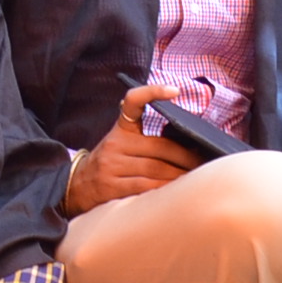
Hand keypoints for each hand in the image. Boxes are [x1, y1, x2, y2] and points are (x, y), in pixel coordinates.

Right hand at [67, 81, 202, 212]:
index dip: (152, 92)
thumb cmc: (112, 163)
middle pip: (160, 147)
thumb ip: (147, 139)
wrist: (77, 187)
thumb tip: (189, 144)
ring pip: (156, 169)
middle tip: (204, 163)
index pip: (133, 102)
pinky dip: (165, 189)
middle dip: (186, 157)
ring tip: (195, 179)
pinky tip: (176, 192)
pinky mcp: (112, 187)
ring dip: (180, 176)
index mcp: (121, 129)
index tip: (175, 90)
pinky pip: (146, 187)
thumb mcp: (122, 143)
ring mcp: (112, 166)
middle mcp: (115, 144)